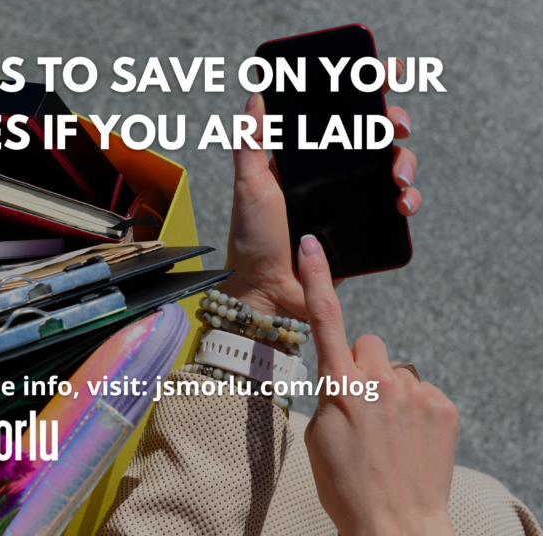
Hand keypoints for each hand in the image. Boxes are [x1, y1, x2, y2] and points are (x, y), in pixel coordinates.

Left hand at [217, 59, 419, 323]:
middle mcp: (328, 175)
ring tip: (397, 177)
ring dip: (404, 161)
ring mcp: (348, 200)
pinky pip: (395, 205)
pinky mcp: (363, 227)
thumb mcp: (248, 186)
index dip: (361, 90)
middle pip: (372, 135)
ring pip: (391, 166)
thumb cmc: (252, 240)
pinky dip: (408, 198)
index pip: (334, 116)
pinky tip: (403, 202)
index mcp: (301, 159)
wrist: (269, 292)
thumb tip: (256, 94)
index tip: (381, 72)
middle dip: (392, 121)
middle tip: (395, 125)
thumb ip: (250, 142)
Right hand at [299, 234, 457, 535]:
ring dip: (390, 389)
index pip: (325, 318)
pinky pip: (422, 388)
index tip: (311, 247)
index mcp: (340, 387)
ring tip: (388, 429)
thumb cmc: (346, 485)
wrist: (394, 524)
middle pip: (369, 343)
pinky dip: (414, 406)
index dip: (316, 277)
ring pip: (396, 368)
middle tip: (362, 403)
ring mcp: (415, 393)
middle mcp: (379, 382)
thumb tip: (342, 375)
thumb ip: (329, 392)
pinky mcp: (443, 406)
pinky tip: (409, 436)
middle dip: (363, 364)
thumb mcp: (317, 435)